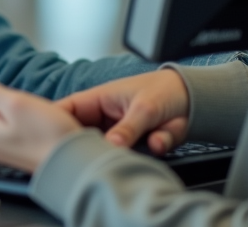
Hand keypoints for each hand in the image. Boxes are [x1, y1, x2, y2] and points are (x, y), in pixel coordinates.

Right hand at [56, 69, 189, 153]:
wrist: (196, 99)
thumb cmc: (163, 90)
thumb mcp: (144, 107)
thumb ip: (128, 127)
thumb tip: (111, 145)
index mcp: (97, 100)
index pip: (66, 110)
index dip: (53, 123)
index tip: (51, 142)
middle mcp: (104, 119)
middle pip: (82, 136)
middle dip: (89, 148)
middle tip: (96, 155)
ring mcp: (119, 134)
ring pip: (107, 151)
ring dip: (122, 153)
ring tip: (139, 142)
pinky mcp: (136, 146)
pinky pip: (134, 157)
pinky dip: (150, 150)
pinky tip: (162, 139)